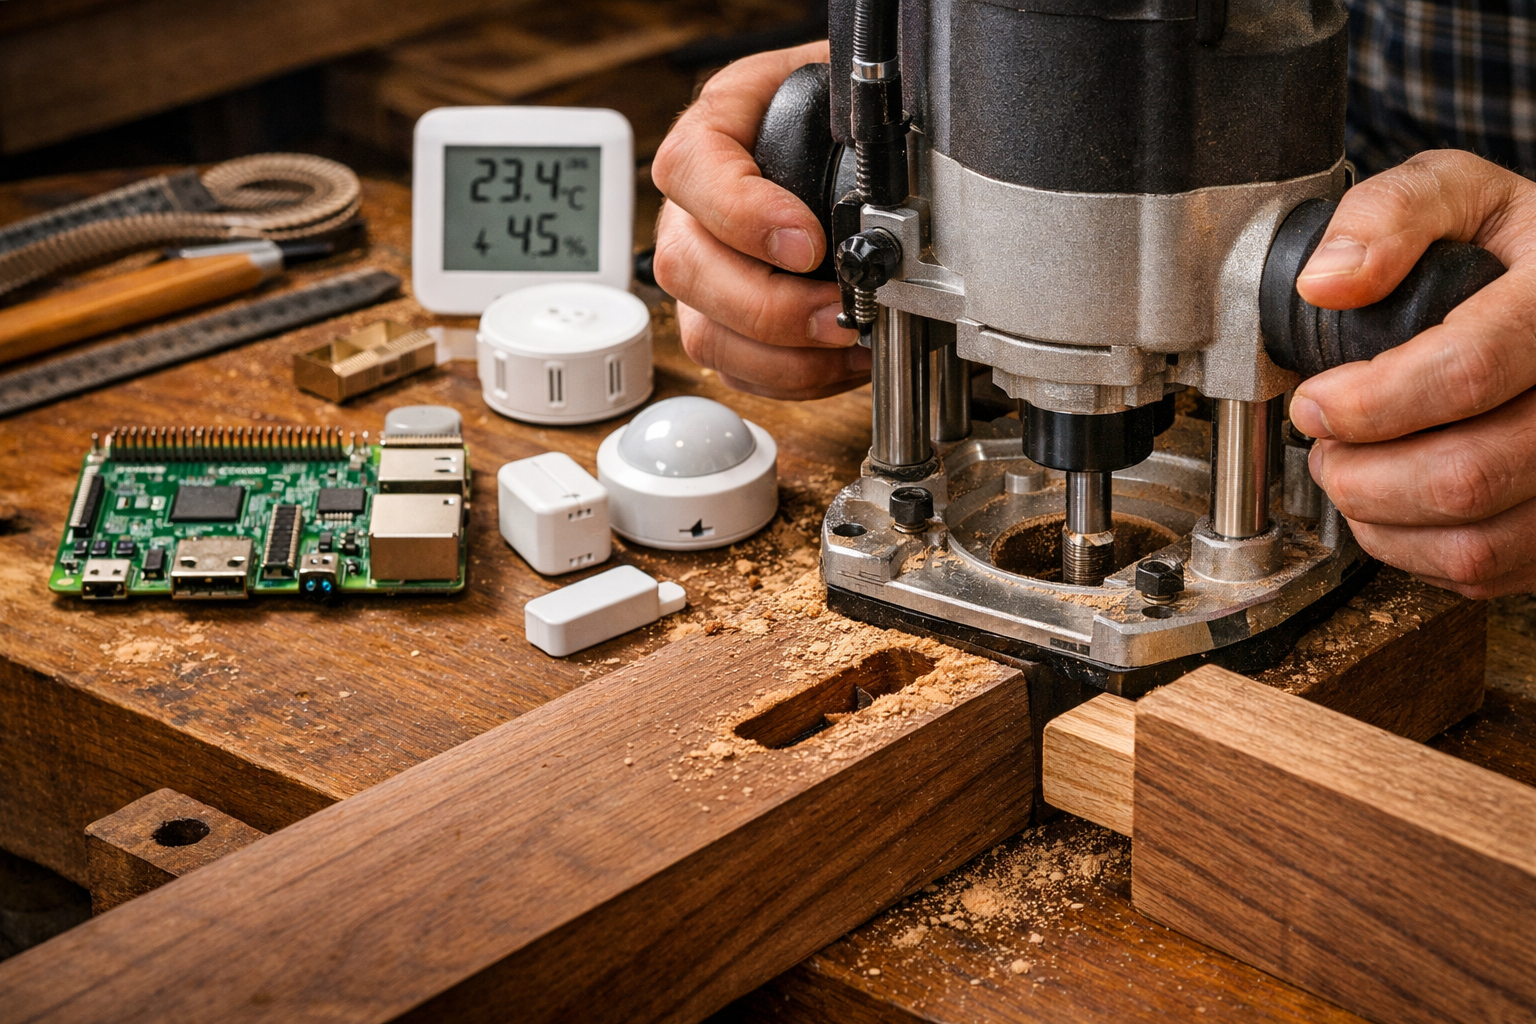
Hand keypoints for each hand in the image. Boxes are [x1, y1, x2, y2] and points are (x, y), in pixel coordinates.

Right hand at [651, 41, 870, 399]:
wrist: (843, 141)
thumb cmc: (839, 115)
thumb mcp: (846, 91)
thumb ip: (856, 117)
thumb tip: (895, 167)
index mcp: (717, 128)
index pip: (691, 168)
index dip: (742, 215)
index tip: (807, 244)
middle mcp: (692, 204)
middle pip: (686, 266)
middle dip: (769, 307)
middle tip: (838, 313)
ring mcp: (701, 266)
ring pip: (703, 330)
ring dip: (781, 356)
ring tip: (847, 343)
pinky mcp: (719, 317)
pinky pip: (733, 366)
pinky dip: (792, 377)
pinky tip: (843, 360)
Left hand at [1290, 149, 1535, 596]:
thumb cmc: (1512, 248)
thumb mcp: (1458, 195)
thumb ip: (1389, 216)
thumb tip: (1325, 281)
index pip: (1467, 371)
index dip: (1368, 401)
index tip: (1314, 401)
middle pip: (1467, 475)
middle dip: (1360, 473)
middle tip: (1325, 446)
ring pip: (1478, 544)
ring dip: (1380, 521)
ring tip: (1351, 474)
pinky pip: (1490, 572)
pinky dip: (1416, 551)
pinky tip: (1394, 503)